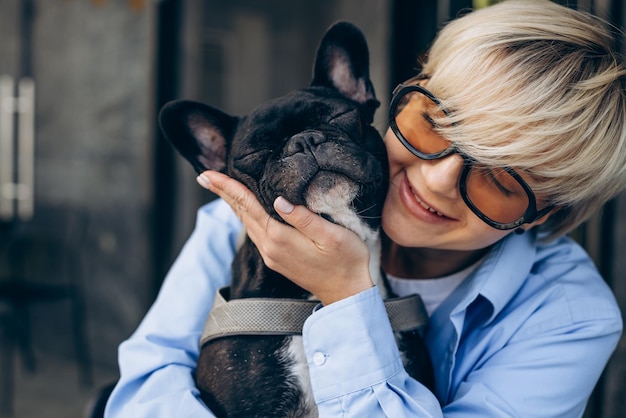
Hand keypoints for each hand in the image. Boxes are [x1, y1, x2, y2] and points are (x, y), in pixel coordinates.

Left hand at [197, 171, 373, 304]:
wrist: (347, 293)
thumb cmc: (346, 261)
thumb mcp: (332, 236)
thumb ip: (304, 218)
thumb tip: (279, 199)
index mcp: (280, 237)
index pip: (247, 205)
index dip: (227, 187)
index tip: (207, 174)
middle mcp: (269, 247)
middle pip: (241, 213)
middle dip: (223, 193)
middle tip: (205, 175)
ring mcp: (271, 255)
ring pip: (246, 222)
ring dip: (232, 204)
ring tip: (221, 187)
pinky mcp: (276, 259)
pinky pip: (255, 231)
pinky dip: (245, 215)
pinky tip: (246, 208)